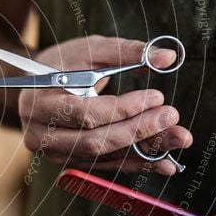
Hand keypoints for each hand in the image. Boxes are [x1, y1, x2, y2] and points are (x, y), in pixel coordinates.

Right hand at [18, 35, 192, 174]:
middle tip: (172, 118)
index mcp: (39, 103)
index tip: (156, 97)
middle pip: (94, 141)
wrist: (37, 86)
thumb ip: (126, 52)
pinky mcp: (68, 161)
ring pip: (102, 157)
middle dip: (138, 131)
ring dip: (144, 152)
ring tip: (178, 140)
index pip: (85, 113)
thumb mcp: (90, 50)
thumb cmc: (62, 63)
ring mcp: (53, 152)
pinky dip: (135, 163)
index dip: (122, 109)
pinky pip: (105, 166)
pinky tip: (163, 161)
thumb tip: (167, 57)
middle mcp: (40, 134)